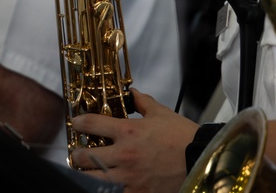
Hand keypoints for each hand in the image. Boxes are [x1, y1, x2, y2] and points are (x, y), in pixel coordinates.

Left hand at [69, 89, 198, 192]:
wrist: (199, 159)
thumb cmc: (182, 136)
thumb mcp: (162, 113)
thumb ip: (143, 102)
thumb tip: (131, 93)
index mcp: (128, 131)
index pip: (93, 124)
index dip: (79, 123)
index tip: (76, 123)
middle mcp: (123, 155)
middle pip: (85, 157)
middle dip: (78, 155)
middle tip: (79, 154)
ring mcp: (127, 177)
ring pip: (92, 179)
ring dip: (87, 174)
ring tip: (89, 172)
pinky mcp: (135, 192)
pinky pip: (111, 192)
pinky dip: (106, 187)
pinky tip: (107, 183)